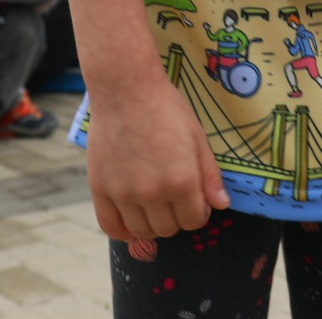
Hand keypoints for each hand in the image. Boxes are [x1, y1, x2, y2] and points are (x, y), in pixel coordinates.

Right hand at [86, 78, 229, 242]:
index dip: (198, 213)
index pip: (194, 221)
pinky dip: (122, 232)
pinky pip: (110, 226)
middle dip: (177, 218)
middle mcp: (153, 193)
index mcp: (182, 181)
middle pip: (169, 229)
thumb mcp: (197, 138)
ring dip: (152, 224)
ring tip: (153, 206)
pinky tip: (130, 221)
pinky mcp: (100, 188)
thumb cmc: (166, 109)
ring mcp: (124, 193)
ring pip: (142, 232)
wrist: (125, 89)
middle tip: (174, 199)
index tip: (195, 202)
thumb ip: (209, 175)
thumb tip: (221, 205)